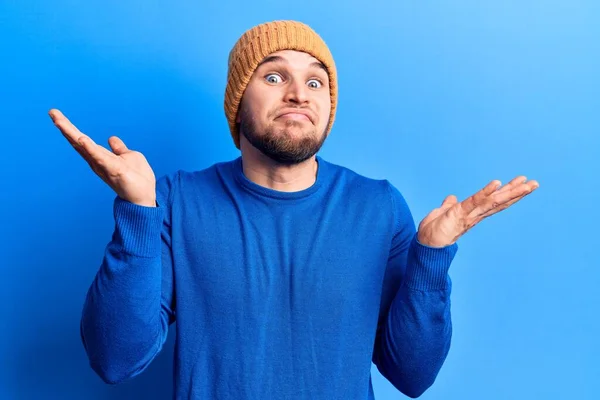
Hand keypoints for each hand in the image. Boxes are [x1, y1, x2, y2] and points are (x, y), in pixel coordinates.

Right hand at [49, 109, 156, 206]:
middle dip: (65, 127)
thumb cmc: (138, 179)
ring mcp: (104, 166)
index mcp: (100, 157)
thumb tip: (111, 138)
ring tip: (59, 122)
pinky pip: (101, 158)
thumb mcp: (129, 157)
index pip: (82, 140)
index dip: (70, 128)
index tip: (56, 114)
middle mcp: (97, 162)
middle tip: (52, 112)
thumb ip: (118, 149)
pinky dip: (91, 149)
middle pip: (78, 142)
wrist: (145, 198)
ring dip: (72, 134)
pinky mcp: (114, 170)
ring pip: (84, 148)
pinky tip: (82, 140)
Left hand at [417, 176, 538, 246]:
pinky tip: (497, 183)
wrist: (425, 245)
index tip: (522, 183)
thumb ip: (449, 205)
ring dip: (511, 192)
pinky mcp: (460, 214)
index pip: (494, 201)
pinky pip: (475, 202)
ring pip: (494, 202)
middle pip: (500, 202)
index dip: (508, 192)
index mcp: (473, 213)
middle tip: (535, 183)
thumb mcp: (442, 214)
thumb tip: (451, 198)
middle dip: (517, 193)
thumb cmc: (433, 231)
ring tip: (527, 184)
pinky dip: (486, 192)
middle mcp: (476, 215)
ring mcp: (469, 215)